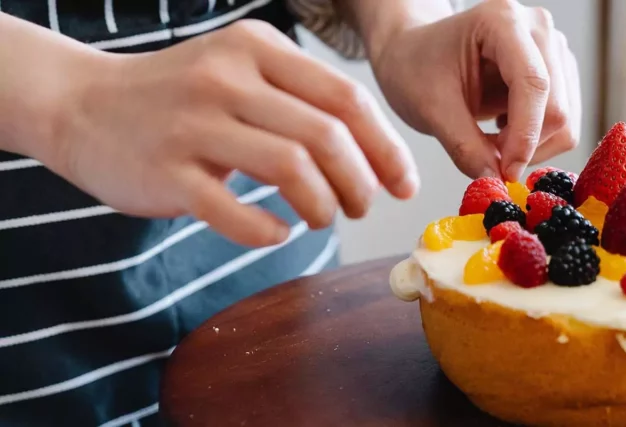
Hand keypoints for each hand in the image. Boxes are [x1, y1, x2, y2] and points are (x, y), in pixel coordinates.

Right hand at [43, 20, 417, 246]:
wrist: (80, 104)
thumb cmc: (181, 97)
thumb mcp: (242, 72)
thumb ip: (303, 101)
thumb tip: (378, 156)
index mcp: (257, 49)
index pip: (347, 99)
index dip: (386, 148)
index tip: (403, 184)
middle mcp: (226, 78)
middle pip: (327, 136)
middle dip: (360, 183)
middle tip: (361, 207)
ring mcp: (192, 124)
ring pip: (291, 169)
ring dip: (323, 206)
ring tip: (323, 218)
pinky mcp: (165, 171)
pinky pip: (234, 210)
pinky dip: (268, 229)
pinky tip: (277, 231)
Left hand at [368, 0, 580, 180]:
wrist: (416, 56)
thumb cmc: (416, 68)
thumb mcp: (430, 108)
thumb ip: (463, 146)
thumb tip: (494, 181)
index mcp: (502, 20)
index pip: (534, 83)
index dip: (525, 135)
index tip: (506, 171)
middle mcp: (537, 28)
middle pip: (557, 107)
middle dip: (526, 145)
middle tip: (488, 156)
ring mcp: (552, 49)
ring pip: (566, 120)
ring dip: (531, 145)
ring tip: (490, 139)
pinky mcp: (559, 72)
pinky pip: (563, 124)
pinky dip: (534, 140)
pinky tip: (503, 128)